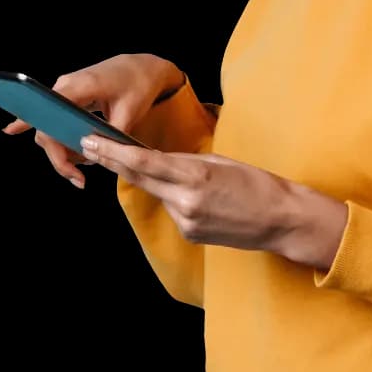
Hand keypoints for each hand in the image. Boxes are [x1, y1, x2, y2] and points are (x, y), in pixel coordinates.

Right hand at [2, 53, 184, 187]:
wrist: (143, 67)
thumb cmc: (138, 86)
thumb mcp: (130, 113)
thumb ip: (110, 136)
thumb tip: (94, 157)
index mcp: (79, 86)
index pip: (52, 119)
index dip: (52, 146)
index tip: (62, 167)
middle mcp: (65, 86)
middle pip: (46, 128)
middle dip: (59, 157)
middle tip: (78, 179)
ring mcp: (65, 90)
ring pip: (50, 127)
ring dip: (62, 150)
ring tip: (83, 168)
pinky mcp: (69, 96)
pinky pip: (57, 121)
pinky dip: (63, 140)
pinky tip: (70, 157)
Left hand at [80, 135, 347, 269]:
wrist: (281, 218)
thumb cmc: (257, 182)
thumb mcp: (220, 160)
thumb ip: (186, 162)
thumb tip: (159, 162)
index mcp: (194, 174)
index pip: (143, 161)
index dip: (114, 151)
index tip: (93, 139)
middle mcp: (185, 200)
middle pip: (139, 177)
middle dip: (112, 160)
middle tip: (90, 143)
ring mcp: (186, 220)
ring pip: (157, 192)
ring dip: (154, 178)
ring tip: (175, 166)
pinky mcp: (189, 233)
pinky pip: (173, 208)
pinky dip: (175, 196)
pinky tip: (200, 195)